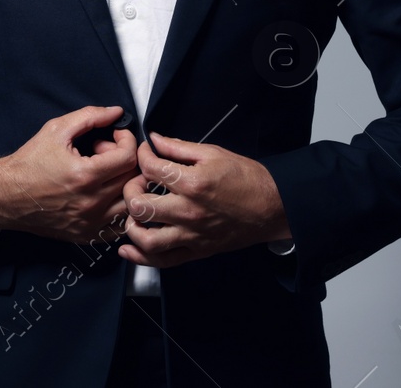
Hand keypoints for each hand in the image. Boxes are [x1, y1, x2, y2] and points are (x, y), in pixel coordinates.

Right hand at [0, 105, 141, 242]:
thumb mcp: (56, 130)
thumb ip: (90, 117)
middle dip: (124, 159)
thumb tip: (116, 112)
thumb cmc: (29, 163)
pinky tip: (105, 193)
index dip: (126, 140)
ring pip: (131, 203)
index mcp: (84, 176)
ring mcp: (90, 223)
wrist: (6, 195)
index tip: (115, 136)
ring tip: (106, 173)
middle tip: (104, 153)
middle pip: (133, 178)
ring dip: (125, 183)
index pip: (129, 157)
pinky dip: (119, 207)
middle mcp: (91, 203)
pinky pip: (120, 223)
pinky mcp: (87, 235)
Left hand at [117, 131, 290, 269]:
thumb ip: (178, 146)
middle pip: (138, 205)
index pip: (150, 168)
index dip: (141, 155)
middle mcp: (188, 211)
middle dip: (130, 190)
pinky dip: (140, 256)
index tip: (144, 153)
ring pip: (145, 238)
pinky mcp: (196, 251)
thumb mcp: (213, 153)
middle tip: (137, 184)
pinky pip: (162, 261)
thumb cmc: (246, 179)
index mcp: (192, 183)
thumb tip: (154, 139)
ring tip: (135, 213)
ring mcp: (191, 235)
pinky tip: (129, 247)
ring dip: (131, 224)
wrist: (272, 207)